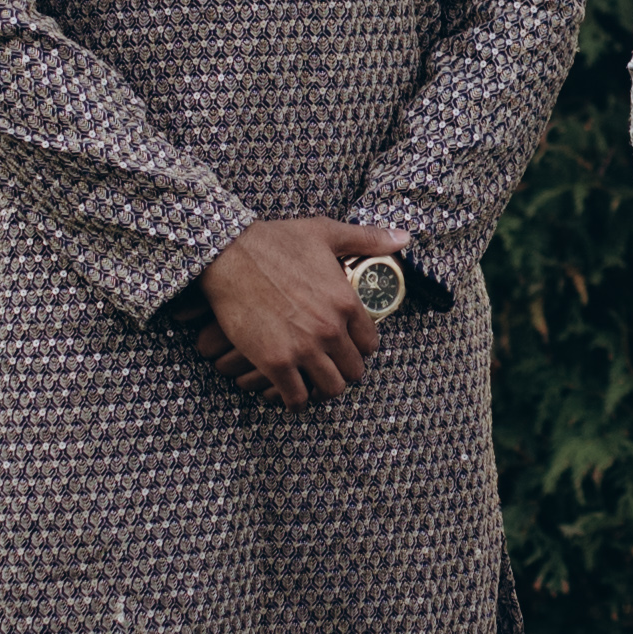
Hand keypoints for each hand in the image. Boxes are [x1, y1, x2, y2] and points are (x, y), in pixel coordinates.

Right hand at [193, 217, 398, 408]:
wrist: (227, 254)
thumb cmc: (275, 240)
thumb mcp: (326, 232)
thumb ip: (368, 239)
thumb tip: (405, 237)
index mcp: (346, 301)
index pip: (370, 345)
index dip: (359, 348)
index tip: (346, 346)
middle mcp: (330, 329)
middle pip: (353, 371)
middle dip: (343, 370)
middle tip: (329, 367)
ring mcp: (304, 348)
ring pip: (331, 389)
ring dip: (322, 388)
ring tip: (313, 382)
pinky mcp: (275, 362)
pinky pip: (296, 397)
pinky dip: (295, 401)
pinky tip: (290, 395)